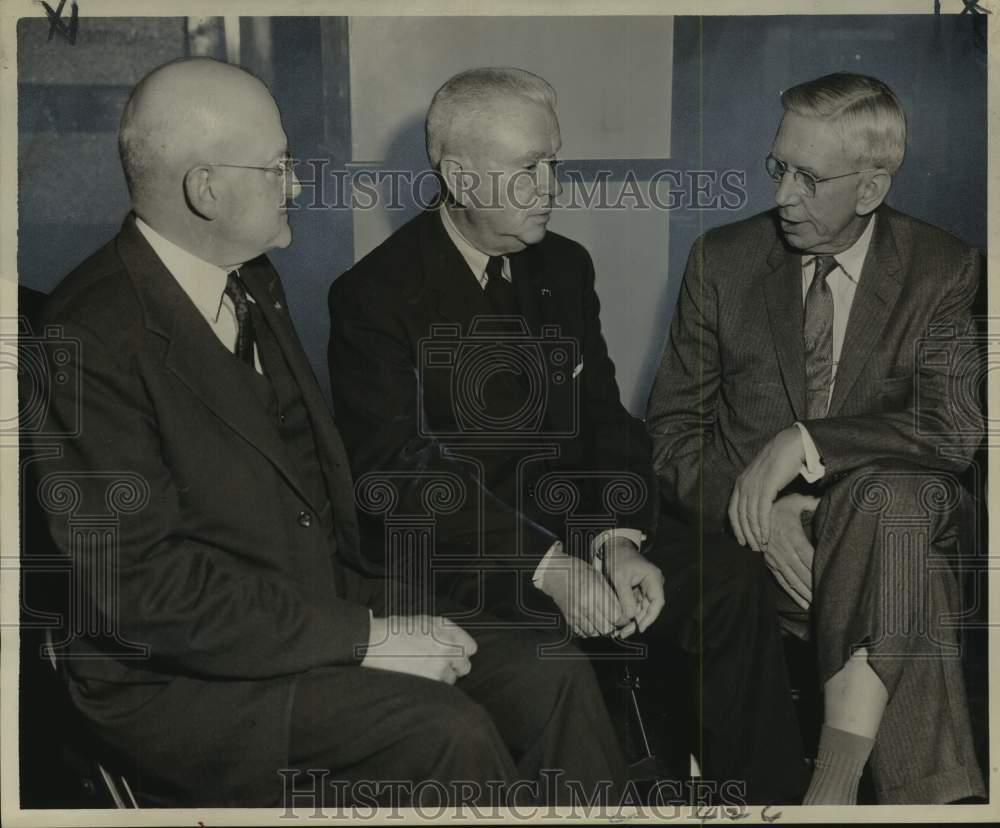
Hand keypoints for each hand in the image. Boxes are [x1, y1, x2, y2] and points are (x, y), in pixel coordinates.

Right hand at [361, 615, 476, 684]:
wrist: (374, 643)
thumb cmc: (395, 631)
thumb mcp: (425, 621)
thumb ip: (446, 631)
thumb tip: (459, 644)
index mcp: (446, 630)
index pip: (470, 648)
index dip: (462, 652)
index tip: (455, 655)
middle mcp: (446, 647)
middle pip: (465, 666)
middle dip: (454, 667)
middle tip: (438, 664)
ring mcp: (439, 666)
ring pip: (450, 679)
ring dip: (441, 677)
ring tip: (422, 669)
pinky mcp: (429, 681)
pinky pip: (437, 688)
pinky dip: (431, 685)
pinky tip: (417, 676)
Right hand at [537, 551, 624, 637]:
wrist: (555, 573)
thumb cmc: (579, 572)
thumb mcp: (599, 577)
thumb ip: (611, 595)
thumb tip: (622, 612)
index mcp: (596, 592)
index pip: (615, 616)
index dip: (622, 619)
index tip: (623, 617)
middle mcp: (586, 605)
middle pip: (606, 628)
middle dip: (612, 626)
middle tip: (613, 620)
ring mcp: (576, 613)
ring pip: (594, 632)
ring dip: (600, 629)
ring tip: (602, 620)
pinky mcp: (569, 618)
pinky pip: (582, 632)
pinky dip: (588, 630)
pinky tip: (591, 621)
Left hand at [602, 538, 665, 636]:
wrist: (614, 548)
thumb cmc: (618, 558)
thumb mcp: (619, 577)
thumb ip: (625, 597)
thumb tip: (630, 616)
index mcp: (653, 578)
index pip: (657, 601)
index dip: (650, 617)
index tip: (640, 627)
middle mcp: (653, 583)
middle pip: (650, 608)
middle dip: (638, 621)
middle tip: (625, 632)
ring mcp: (647, 587)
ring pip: (643, 608)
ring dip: (633, 620)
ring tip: (621, 631)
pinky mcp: (639, 590)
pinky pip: (637, 604)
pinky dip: (630, 613)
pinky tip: (622, 623)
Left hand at [728, 426, 804, 550]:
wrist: (791, 445)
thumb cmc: (780, 462)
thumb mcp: (763, 478)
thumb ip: (758, 491)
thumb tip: (759, 508)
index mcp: (740, 483)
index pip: (732, 510)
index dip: (736, 527)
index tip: (742, 541)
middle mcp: (743, 485)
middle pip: (740, 516)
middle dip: (746, 534)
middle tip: (753, 548)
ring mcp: (753, 485)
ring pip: (750, 516)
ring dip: (756, 533)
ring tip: (761, 546)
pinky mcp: (766, 486)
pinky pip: (761, 511)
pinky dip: (763, 526)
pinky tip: (766, 536)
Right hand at [762, 494, 818, 609]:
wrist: (751, 513)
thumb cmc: (777, 506)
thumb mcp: (795, 501)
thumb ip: (812, 503)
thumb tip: (827, 501)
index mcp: (791, 535)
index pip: (807, 555)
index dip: (818, 568)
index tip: (830, 578)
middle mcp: (782, 549)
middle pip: (801, 571)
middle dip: (814, 586)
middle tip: (828, 597)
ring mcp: (775, 558)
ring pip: (792, 579)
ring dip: (805, 593)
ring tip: (818, 604)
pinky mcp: (769, 564)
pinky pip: (782, 581)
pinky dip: (792, 593)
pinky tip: (803, 603)